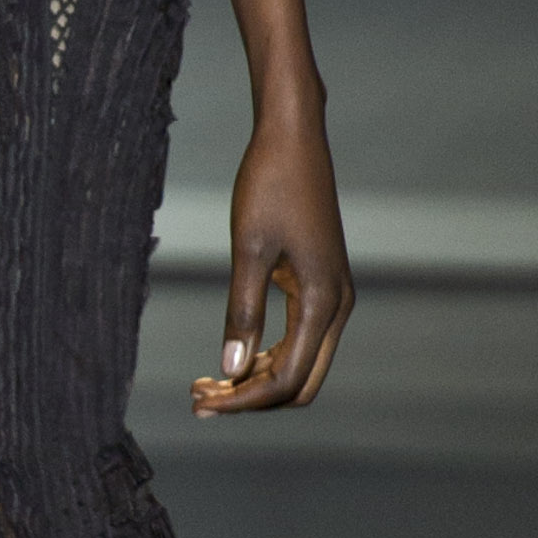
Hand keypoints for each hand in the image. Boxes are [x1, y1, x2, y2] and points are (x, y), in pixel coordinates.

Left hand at [190, 103, 353, 414]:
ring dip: (256, 378)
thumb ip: (242, 312)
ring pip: (300, 363)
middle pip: (299, 383)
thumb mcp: (248, 248)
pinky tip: (231, 353)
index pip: (286, 380)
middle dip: (251, 398)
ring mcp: (332, 295)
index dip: (242, 400)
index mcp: (324, 301)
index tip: (199, 401)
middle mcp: (337, 305)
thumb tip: (231, 368)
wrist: (292, 136)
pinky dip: (266, 354)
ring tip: (206, 380)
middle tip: (199, 398)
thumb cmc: (269, 184)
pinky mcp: (320, 283)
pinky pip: (298, 338)